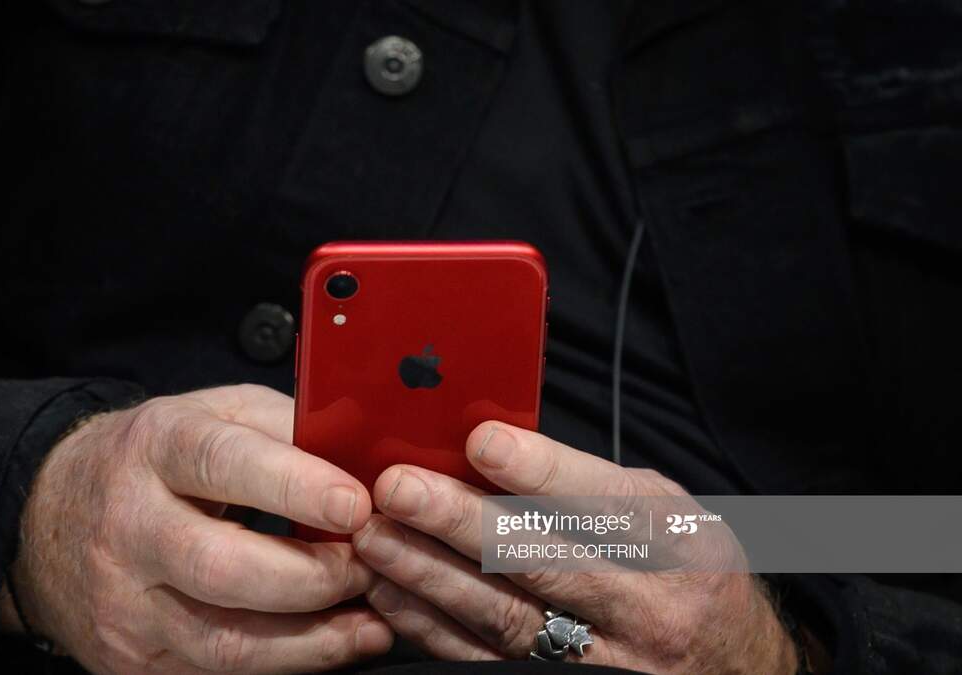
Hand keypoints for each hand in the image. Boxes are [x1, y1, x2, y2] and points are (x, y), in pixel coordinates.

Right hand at [2, 384, 392, 673]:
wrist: (50, 517)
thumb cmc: (155, 460)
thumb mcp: (212, 414)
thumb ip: (285, 427)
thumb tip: (364, 455)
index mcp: (154, 448)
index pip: (221, 465)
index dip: (294, 486)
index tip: (356, 504)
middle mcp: (129, 526)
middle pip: (223, 567)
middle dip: (313, 576)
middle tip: (367, 566)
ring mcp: (123, 603)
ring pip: (224, 641)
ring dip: (313, 640)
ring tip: (370, 624)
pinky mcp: (129, 659)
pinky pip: (217, 674)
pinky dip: (285, 664)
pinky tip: (329, 646)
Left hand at [352, 422, 797, 673]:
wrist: (732, 667)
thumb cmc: (683, 572)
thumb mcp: (667, 515)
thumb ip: (590, 487)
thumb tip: (488, 446)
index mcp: (679, 544)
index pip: (608, 504)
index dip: (542, 472)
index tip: (481, 442)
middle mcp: (648, 607)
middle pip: (544, 563)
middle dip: (462, 522)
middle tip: (397, 488)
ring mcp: (606, 661)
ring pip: (505, 617)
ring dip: (430, 575)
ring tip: (374, 537)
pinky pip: (486, 662)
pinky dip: (432, 627)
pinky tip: (390, 592)